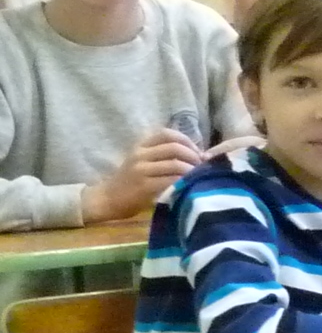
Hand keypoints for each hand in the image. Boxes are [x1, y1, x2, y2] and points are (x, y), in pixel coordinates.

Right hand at [80, 128, 202, 221]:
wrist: (107, 199)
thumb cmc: (130, 181)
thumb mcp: (143, 161)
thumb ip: (163, 155)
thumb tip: (200, 154)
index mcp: (141, 146)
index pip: (167, 133)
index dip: (186, 140)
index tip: (197, 152)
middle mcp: (140, 154)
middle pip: (174, 147)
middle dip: (193, 155)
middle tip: (201, 166)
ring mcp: (141, 170)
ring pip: (175, 164)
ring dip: (192, 170)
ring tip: (198, 176)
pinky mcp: (144, 186)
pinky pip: (170, 180)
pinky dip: (184, 181)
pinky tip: (189, 185)